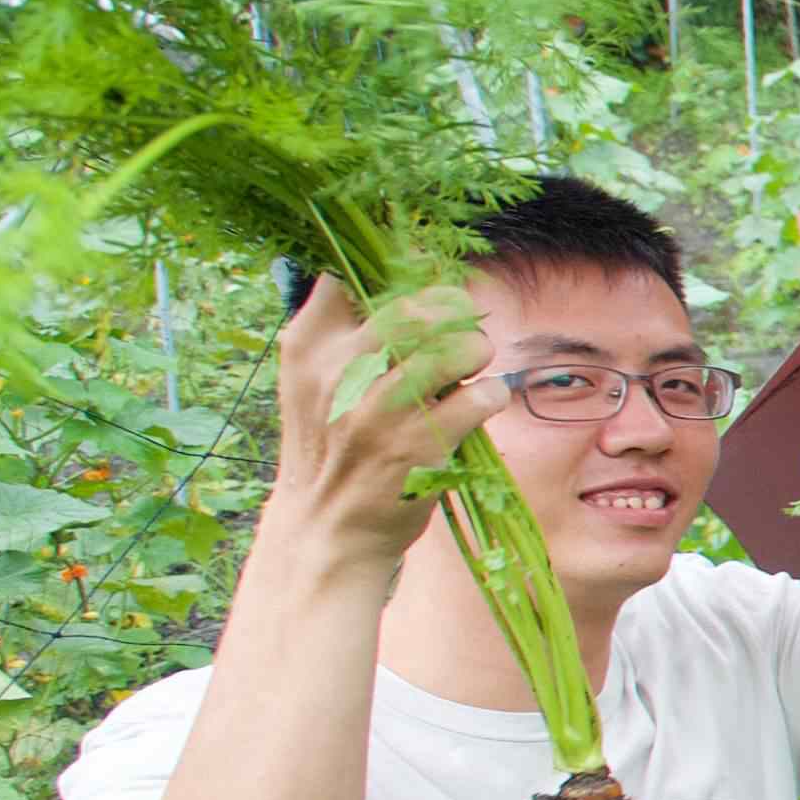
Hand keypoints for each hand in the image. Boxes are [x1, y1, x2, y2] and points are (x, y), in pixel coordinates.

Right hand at [270, 270, 486, 564]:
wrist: (325, 528)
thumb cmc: (328, 445)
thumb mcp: (308, 382)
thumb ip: (334, 329)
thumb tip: (372, 271)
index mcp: (310, 350)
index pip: (349, 280)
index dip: (398, 272)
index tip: (423, 284)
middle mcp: (340, 375)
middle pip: (415, 309)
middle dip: (453, 311)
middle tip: (462, 329)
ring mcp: (380, 412)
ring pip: (455, 349)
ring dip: (476, 352)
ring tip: (472, 368)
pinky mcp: (420, 448)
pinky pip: (480, 398)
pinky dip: (491, 396)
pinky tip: (480, 405)